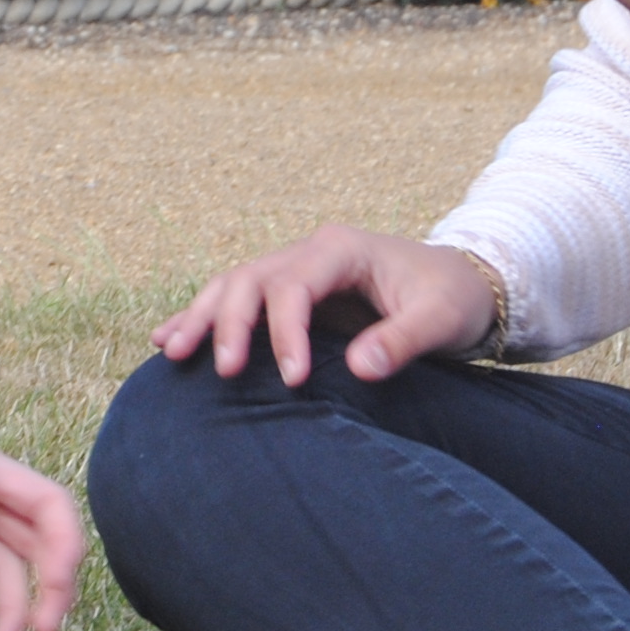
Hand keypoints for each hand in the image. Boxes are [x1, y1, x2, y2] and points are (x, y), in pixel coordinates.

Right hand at [151, 222, 495, 385]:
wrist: (462, 283)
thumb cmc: (453, 298)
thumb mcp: (442, 319)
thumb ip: (403, 341)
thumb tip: (359, 368)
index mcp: (341, 250)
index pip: (294, 285)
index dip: (285, 332)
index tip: (293, 380)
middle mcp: (310, 253)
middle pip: (251, 279)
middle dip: (229, 323)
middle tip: (224, 371)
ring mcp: (295, 269)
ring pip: (233, 285)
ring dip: (202, 317)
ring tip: (171, 351)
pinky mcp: (290, 293)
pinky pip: (238, 299)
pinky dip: (203, 317)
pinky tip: (167, 339)